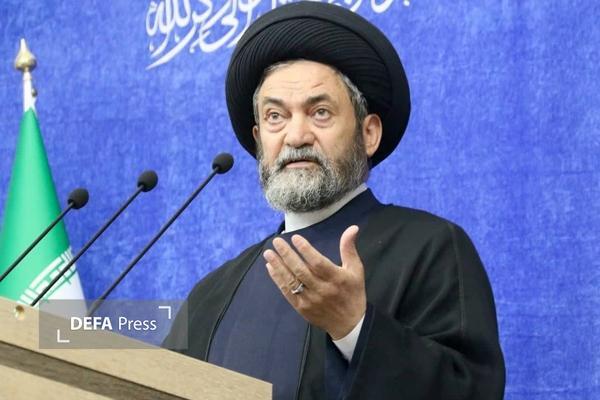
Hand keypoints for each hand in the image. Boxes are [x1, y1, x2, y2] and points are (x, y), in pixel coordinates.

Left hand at [263, 225, 365, 339]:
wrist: (350, 324)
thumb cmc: (353, 292)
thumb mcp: (356, 269)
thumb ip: (349, 248)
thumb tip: (352, 227)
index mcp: (336, 278)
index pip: (318, 263)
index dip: (306, 250)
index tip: (295, 238)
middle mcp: (322, 289)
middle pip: (301, 270)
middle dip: (287, 255)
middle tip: (277, 241)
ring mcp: (310, 300)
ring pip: (292, 281)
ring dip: (278, 266)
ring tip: (269, 253)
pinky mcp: (302, 308)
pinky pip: (287, 292)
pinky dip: (278, 280)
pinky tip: (271, 268)